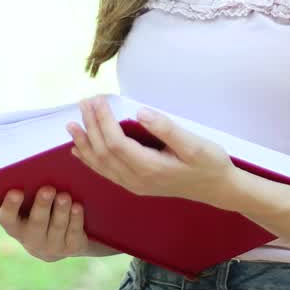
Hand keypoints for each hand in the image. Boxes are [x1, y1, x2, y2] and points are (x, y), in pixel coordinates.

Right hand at [0, 186, 91, 261]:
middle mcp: (31, 238)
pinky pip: (74, 233)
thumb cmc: (31, 213)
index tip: (16, 191)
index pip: (7, 218)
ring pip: (57, 227)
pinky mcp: (72, 247)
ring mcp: (52, 245)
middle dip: (42, 206)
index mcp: (14, 226)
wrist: (64, 237)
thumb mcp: (13, 206)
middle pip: (35, 223)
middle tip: (48, 189)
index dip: (10, 206)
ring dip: (61, 211)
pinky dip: (76, 219)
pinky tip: (78, 206)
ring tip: (65, 195)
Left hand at [66, 96, 237, 208]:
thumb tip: (141, 112)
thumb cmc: (210, 163)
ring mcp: (135, 185)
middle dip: (90, 126)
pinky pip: (106, 173)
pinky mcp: (136, 185)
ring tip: (71, 125)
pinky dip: (90, 160)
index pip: (115, 143)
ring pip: (101, 164)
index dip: (102, 121)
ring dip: (85, 143)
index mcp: (149, 168)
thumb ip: (166, 129)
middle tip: (83, 102)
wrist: (218, 189)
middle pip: (103, 152)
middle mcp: (137, 180)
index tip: (97, 100)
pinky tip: (79, 151)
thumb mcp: (194, 144)